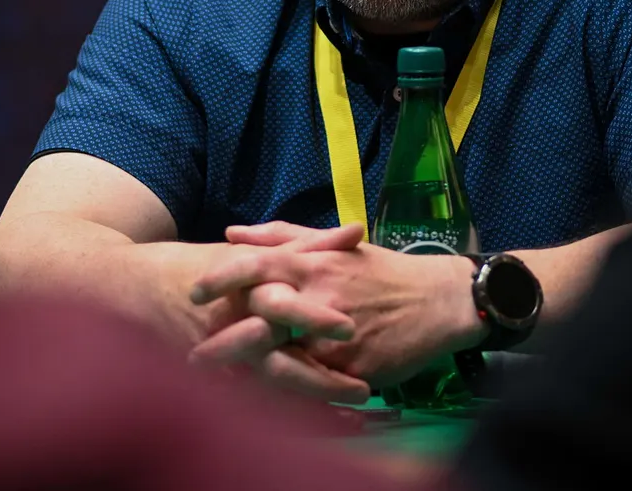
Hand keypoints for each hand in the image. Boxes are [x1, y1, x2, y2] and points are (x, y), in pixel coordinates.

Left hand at [189, 222, 484, 396]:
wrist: (439, 300)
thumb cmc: (381, 270)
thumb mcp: (334, 245)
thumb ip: (281, 235)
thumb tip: (232, 233)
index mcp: (314, 262)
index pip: (256, 263)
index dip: (221, 278)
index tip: (193, 293)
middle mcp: (321, 293)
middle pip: (260, 312)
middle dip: (223, 335)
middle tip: (192, 354)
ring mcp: (337, 332)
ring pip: (283, 353)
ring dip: (248, 368)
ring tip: (220, 382)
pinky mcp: (353, 365)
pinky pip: (313, 382)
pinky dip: (288, 390)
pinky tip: (264, 397)